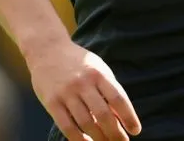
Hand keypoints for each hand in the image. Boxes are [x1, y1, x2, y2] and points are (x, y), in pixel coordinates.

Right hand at [26, 39, 141, 140]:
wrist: (47, 50)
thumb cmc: (79, 63)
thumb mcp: (98, 69)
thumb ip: (109, 90)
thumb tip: (120, 117)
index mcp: (99, 74)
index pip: (118, 99)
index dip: (129, 117)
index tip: (136, 131)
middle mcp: (83, 83)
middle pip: (103, 114)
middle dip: (115, 132)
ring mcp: (66, 93)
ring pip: (85, 122)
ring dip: (98, 138)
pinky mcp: (51, 102)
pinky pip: (66, 126)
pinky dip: (78, 138)